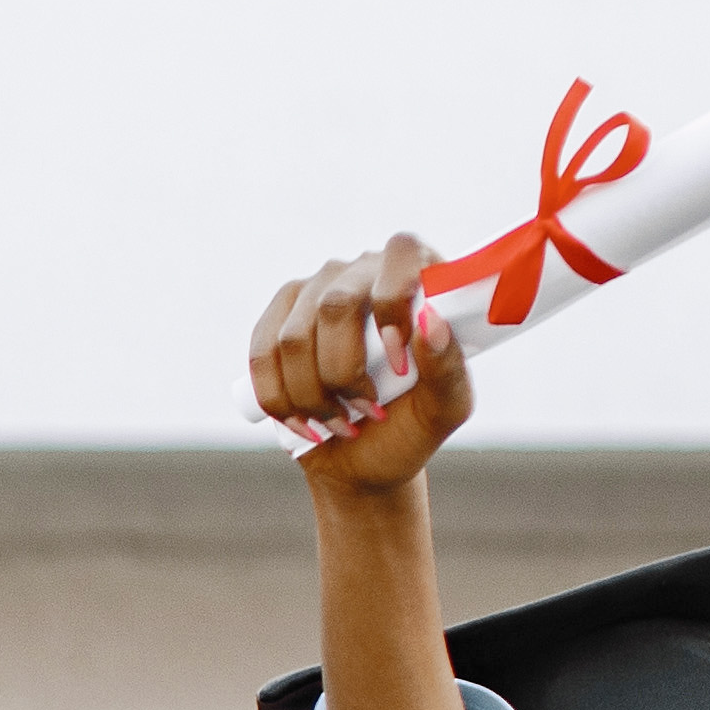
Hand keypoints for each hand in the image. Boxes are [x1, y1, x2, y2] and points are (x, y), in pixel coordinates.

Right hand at [252, 239, 470, 491]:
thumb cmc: (412, 424)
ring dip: (312, 396)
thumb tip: (429, 321)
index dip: (392, 305)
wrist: (364, 456)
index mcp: (416, 274)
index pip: (400, 253)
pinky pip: (262, 356)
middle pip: (335, 305)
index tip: (398, 366)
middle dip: (343, 373)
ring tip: (338, 423)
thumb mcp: (446, 407)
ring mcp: (313, 291)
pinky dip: (279, 400)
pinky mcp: (274, 322)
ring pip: (293, 338)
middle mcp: (361, 271)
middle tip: (366, 411)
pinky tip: (302, 422)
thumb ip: (448, 367)